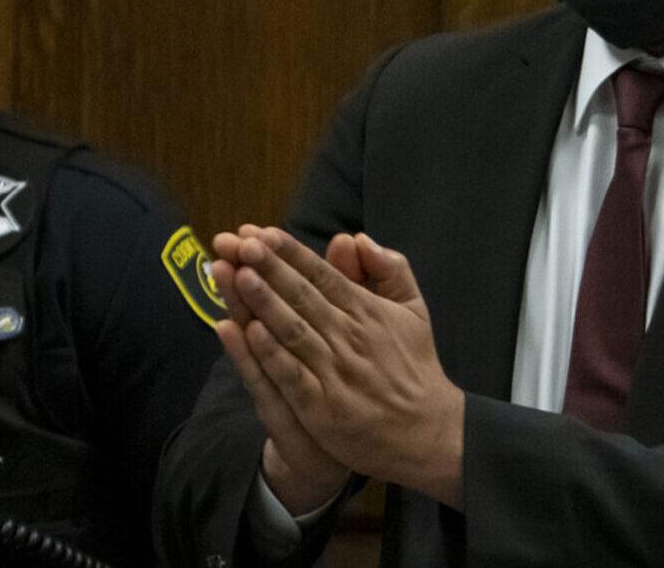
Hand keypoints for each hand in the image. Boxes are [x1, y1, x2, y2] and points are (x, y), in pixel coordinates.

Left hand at [227, 227, 466, 508]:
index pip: (322, 275)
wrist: (425, 431)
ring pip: (294, 330)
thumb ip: (390, 269)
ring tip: (238, 275)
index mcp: (367, 311)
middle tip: (240, 243)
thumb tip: (357, 237)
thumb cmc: (414, 366)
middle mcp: (350, 336)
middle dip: (270, 268)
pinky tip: (250, 333)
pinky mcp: (324, 408)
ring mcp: (335, 372)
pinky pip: (293, 376)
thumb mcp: (413, 309)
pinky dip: (272, 354)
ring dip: (264, 302)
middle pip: (303, 296)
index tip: (262, 233)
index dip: (291, 253)